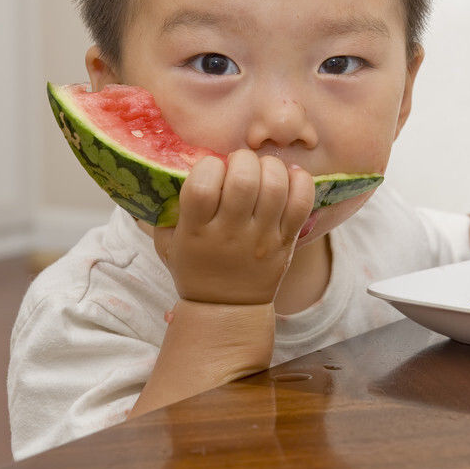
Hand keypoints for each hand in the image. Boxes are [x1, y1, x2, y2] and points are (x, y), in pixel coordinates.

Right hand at [152, 150, 314, 304]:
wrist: (225, 309)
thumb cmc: (194, 268)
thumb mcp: (168, 242)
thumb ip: (168, 208)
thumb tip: (177, 166)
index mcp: (196, 232)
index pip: (202, 185)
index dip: (208, 165)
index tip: (211, 169)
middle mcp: (231, 234)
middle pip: (244, 180)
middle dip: (242, 160)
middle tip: (240, 166)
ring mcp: (262, 238)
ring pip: (276, 186)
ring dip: (270, 167)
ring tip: (262, 170)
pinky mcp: (287, 241)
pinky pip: (302, 202)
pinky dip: (300, 181)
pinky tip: (288, 177)